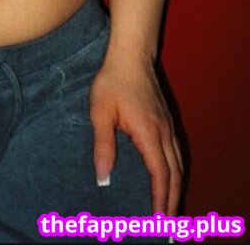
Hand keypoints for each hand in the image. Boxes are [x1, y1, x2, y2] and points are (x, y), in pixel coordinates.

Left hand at [89, 56, 182, 214]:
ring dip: (176, 187)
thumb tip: (103, 178)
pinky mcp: (166, 120)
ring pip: (178, 163)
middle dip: (172, 200)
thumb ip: (103, 145)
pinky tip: (168, 178)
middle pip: (174, 173)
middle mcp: (164, 132)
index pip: (160, 174)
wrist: (131, 54)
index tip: (158, 220)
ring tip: (169, 208)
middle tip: (166, 225)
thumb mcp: (100, 112)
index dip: (160, 199)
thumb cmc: (112, 81)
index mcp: (149, 133)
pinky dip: (175, 171)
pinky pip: (176, 152)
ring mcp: (167, 125)